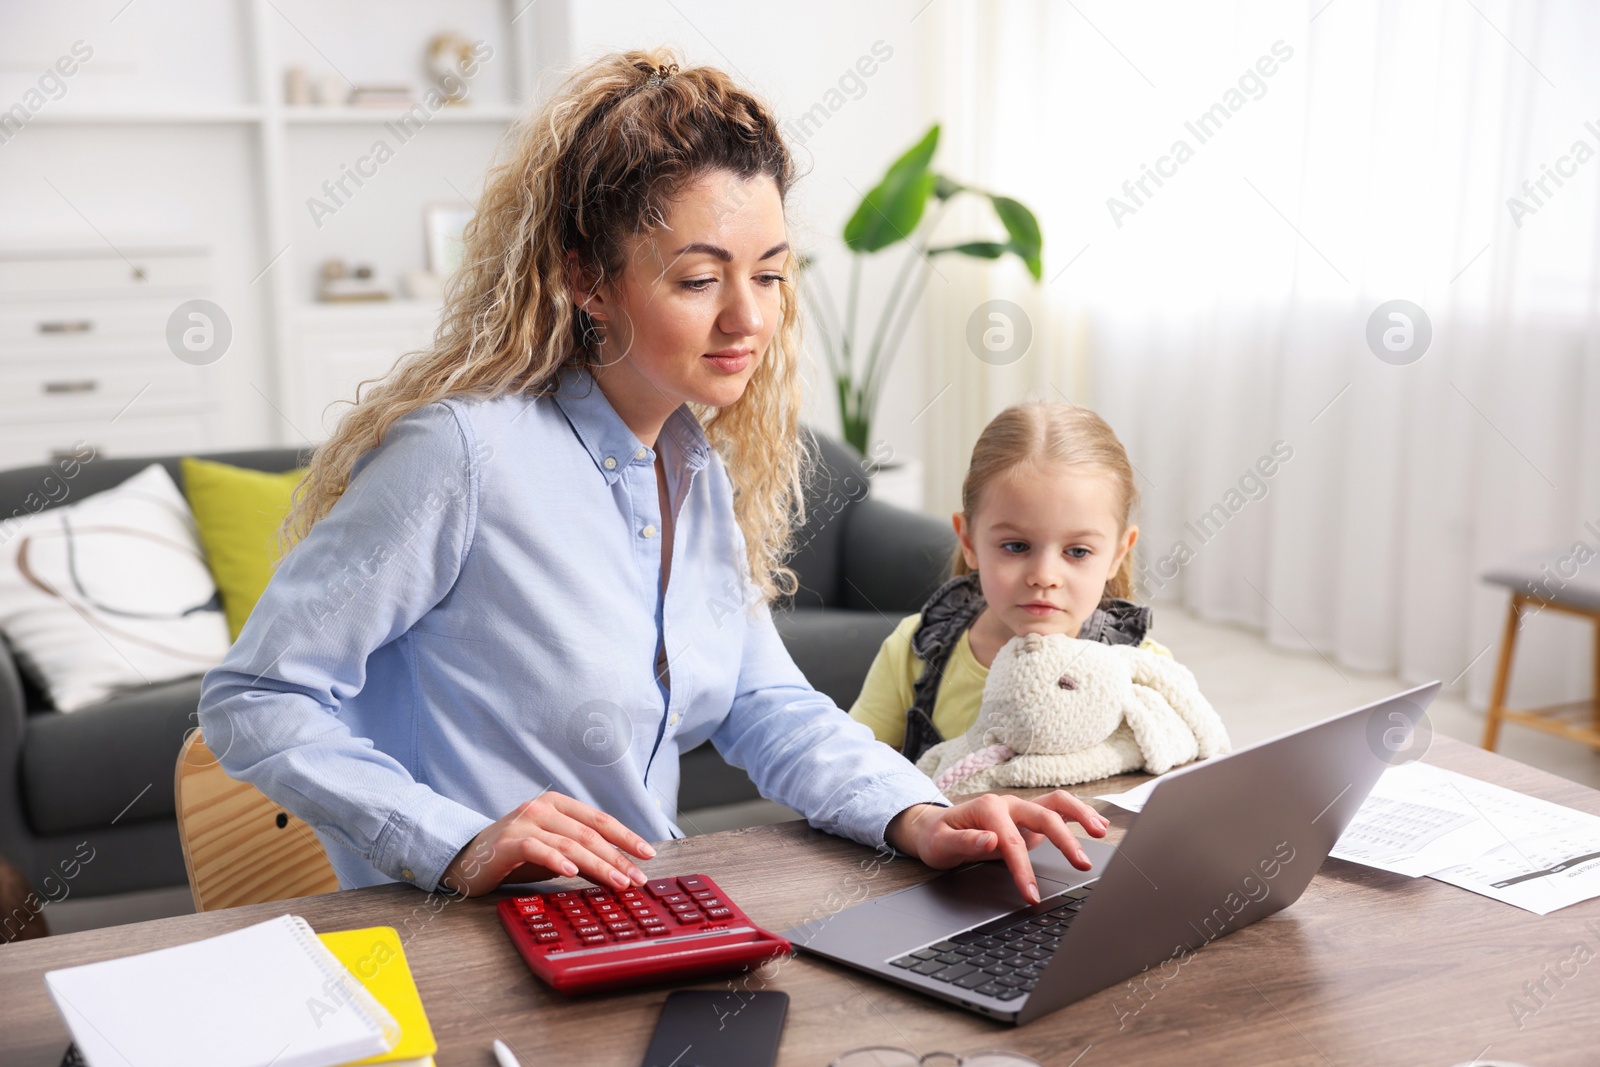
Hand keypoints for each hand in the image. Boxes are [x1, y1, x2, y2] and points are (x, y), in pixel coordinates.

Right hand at [439, 790, 657, 896]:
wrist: (466, 859)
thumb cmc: (515, 856)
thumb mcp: (553, 854)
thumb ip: (582, 857)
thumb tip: (620, 873)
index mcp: (558, 805)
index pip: (599, 820)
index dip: (626, 837)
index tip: (647, 855)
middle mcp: (542, 808)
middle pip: (589, 833)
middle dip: (617, 857)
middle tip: (637, 879)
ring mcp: (523, 821)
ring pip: (569, 842)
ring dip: (597, 864)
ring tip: (617, 882)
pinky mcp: (506, 841)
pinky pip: (536, 848)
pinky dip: (556, 860)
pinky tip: (572, 873)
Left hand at [886, 791, 1109, 904]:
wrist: (934, 828)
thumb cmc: (938, 837)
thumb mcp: (941, 843)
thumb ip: (965, 842)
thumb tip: (989, 840)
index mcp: (987, 809)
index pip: (1012, 842)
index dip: (1023, 869)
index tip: (1032, 894)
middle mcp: (1008, 804)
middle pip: (1043, 816)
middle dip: (1065, 840)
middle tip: (1081, 864)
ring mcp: (1021, 809)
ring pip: (1057, 804)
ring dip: (1080, 815)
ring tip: (1101, 831)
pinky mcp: (1029, 818)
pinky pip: (1058, 810)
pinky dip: (1079, 814)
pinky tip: (1097, 824)